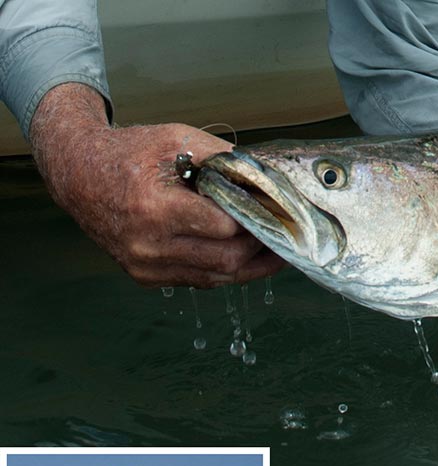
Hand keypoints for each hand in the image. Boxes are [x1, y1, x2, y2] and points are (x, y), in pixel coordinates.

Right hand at [29, 83, 284, 287]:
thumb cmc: (129, 153)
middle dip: (260, 245)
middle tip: (285, 232)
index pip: (223, 227)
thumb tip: (266, 177)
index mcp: (154, 209)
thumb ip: (224, 159)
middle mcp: (149, 245)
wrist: (78, 175)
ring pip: (217, 277)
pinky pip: (200, 280)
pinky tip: (247, 256)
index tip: (280, 211)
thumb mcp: (176, 139)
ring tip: (277, 249)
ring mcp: (146, 267)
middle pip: (226, 258)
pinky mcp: (147, 277)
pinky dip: (226, 269)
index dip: (256, 219)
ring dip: (251, 265)